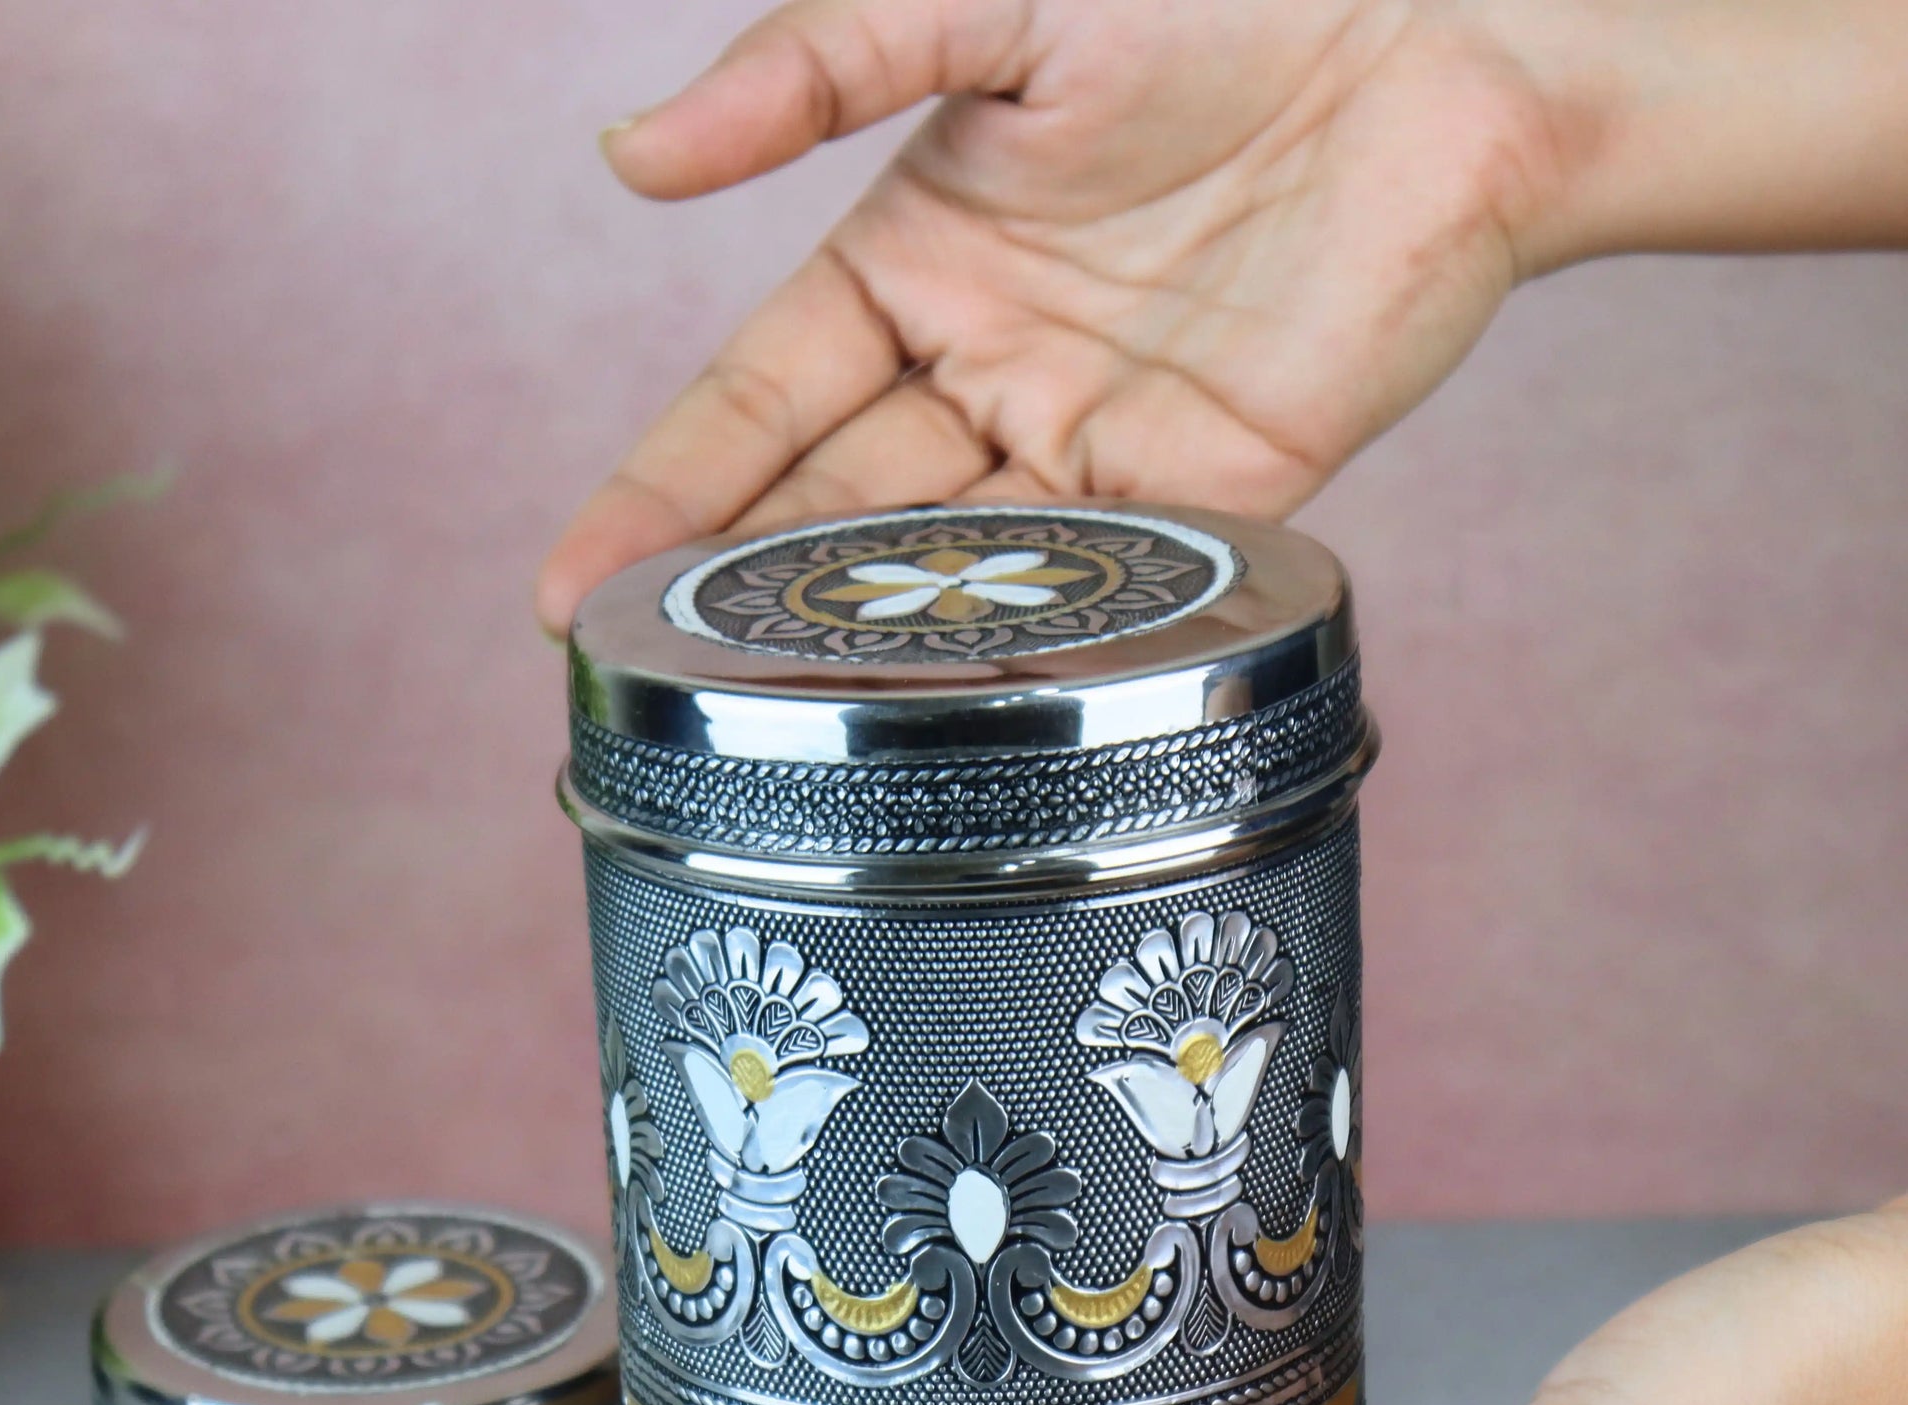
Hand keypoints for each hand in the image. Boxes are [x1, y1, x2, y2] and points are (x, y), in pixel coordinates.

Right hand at [535, 0, 1584, 628]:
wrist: (1444, 38)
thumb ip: (815, 67)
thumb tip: (629, 155)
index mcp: (914, 261)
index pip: (753, 401)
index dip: (661, 492)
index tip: (570, 588)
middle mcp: (983, 370)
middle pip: (830, 511)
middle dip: (733, 601)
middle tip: (644, 691)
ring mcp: (1087, 442)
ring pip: (944, 570)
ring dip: (858, 646)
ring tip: (760, 727)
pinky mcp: (1201, 495)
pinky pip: (1090, 586)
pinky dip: (1015, 646)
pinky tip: (933, 713)